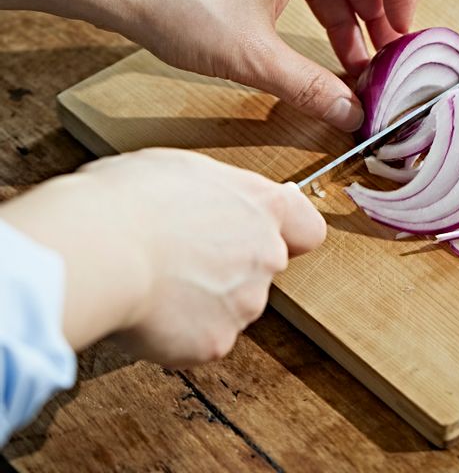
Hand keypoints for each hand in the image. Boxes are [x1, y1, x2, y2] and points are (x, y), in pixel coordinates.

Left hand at [0, 0, 419, 131]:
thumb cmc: (175, 2)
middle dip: (378, 11)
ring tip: (354, 63)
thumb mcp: (253, 56)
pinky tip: (316, 46)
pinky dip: (318, 10)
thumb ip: (310, 86)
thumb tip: (350, 112)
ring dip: (348, 16)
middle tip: (384, 57)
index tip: (401, 29)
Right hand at [0, 148, 325, 365]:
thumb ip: (217, 191)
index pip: (308, 228)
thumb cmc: (129, 199)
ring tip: (157, 282)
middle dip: (231, 266)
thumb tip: (214, 200)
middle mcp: (266, 255)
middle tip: (183, 258)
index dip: (289, 233)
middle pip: (262, 267)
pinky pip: (201, 340)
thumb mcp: (181, 168)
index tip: (268, 233)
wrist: (99, 249)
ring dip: (204, 300)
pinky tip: (149, 310)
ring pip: (232, 306)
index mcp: (262, 206)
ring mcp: (245, 303)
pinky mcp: (216, 342)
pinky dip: (178, 332)